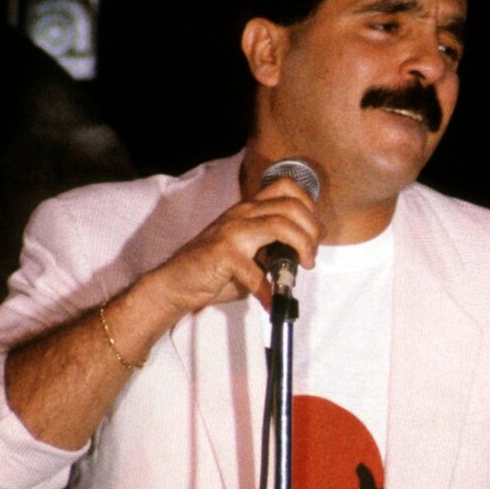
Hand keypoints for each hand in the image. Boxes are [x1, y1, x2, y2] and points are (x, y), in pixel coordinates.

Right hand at [147, 177, 322, 314]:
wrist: (174, 284)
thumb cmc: (212, 270)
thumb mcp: (248, 253)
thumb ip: (272, 250)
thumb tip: (299, 258)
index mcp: (248, 209)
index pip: (287, 188)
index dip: (309, 206)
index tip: (315, 232)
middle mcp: (241, 213)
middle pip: (291, 205)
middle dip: (312, 230)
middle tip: (311, 255)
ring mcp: (232, 231)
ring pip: (281, 225)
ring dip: (301, 246)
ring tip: (303, 267)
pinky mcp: (224, 253)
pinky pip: (256, 271)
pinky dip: (269, 289)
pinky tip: (270, 301)